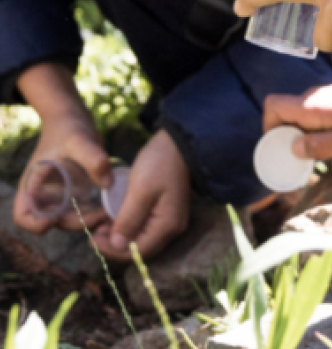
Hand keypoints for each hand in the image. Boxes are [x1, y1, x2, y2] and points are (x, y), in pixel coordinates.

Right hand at [15, 113, 110, 234]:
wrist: (73, 116)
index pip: (24, 217)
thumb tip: (107, 184)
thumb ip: (91, 158)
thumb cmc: (68, 127)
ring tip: (110, 213)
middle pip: (55, 222)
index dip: (37, 224)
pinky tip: (112, 206)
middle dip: (77, 223)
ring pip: (71, 218)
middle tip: (102, 216)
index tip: (58, 217)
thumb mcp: (79, 140)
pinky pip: (82, 209)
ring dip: (88, 220)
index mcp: (32, 185)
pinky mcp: (74, 192)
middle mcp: (44, 194)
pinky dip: (95, 211)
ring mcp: (60, 194)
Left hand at [92, 129, 189, 261]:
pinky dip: (130, 227)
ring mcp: (171, 220)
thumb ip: (129, 219)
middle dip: (116, 245)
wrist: (178, 142)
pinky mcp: (167, 210)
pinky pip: (147, 227)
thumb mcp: (140, 190)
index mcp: (167, 226)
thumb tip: (117, 245)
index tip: (91, 239)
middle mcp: (172, 228)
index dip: (112, 250)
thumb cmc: (159, 164)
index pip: (137, 252)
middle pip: (141, 248)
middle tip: (94, 234)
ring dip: (122, 237)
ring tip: (102, 226)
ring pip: (143, 239)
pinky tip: (117, 218)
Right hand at [264, 83, 331, 159]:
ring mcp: (322, 95)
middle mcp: (312, 97)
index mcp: (309, 106)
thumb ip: (320, 145)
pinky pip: (312, 113)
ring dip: (302, 133)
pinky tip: (330, 141)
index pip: (273, 105)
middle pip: (285, 113)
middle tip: (300, 157)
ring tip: (318, 152)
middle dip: (287, 136)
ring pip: (299, 115)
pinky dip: (313, 128)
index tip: (278, 146)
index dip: (268, 126)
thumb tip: (294, 150)